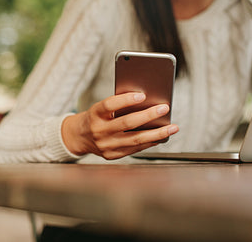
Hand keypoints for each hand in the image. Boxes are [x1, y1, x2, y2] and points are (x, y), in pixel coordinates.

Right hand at [61, 92, 178, 159]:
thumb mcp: (100, 108)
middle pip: (127, 123)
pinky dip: (149, 142)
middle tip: (164, 108)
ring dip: (157, 133)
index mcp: (94, 114)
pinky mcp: (112, 155)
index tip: (142, 95)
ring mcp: (105, 145)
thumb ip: (118, 106)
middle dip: (148, 115)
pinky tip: (160, 137)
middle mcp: (98, 131)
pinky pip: (134, 149)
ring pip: (135, 139)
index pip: (109, 105)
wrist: (79, 137)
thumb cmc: (95, 117)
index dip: (126, 100)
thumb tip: (147, 102)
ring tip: (172, 127)